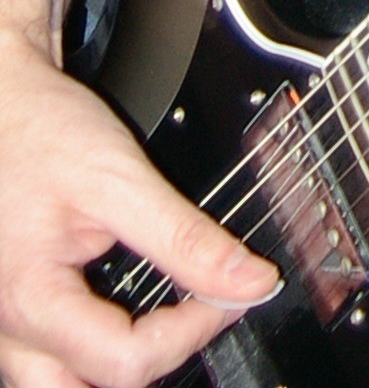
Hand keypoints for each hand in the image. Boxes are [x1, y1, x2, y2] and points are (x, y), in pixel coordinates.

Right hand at [0, 32, 276, 387]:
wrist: (4, 106)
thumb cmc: (42, 131)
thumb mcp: (120, 177)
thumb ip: (184, 237)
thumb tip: (248, 281)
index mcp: (32, 301)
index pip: (126, 362)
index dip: (193, 331)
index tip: (231, 292)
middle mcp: (10, 329)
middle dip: (152, 363)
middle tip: (197, 315)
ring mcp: (7, 327)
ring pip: (62, 386)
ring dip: (117, 366)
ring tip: (165, 322)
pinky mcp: (15, 313)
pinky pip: (52, 360)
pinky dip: (95, 349)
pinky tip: (127, 316)